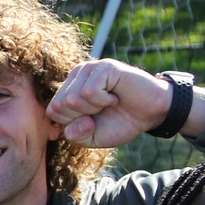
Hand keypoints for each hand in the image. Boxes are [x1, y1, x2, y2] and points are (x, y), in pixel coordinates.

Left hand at [45, 59, 189, 147]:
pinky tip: (115, 95)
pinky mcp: (104, 66)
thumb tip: (70, 125)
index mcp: (69, 89)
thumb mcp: (92, 138)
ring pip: (73, 98)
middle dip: (82, 117)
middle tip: (102, 110)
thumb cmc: (120, 122)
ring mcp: (89, 68)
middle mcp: (76, 75)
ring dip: (94, 108)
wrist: (151, 113)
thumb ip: (74, 135)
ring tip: (109, 102)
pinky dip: (104, 101)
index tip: (92, 120)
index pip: (52, 112)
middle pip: (60, 106)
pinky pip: (89, 92)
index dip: (72, 124)